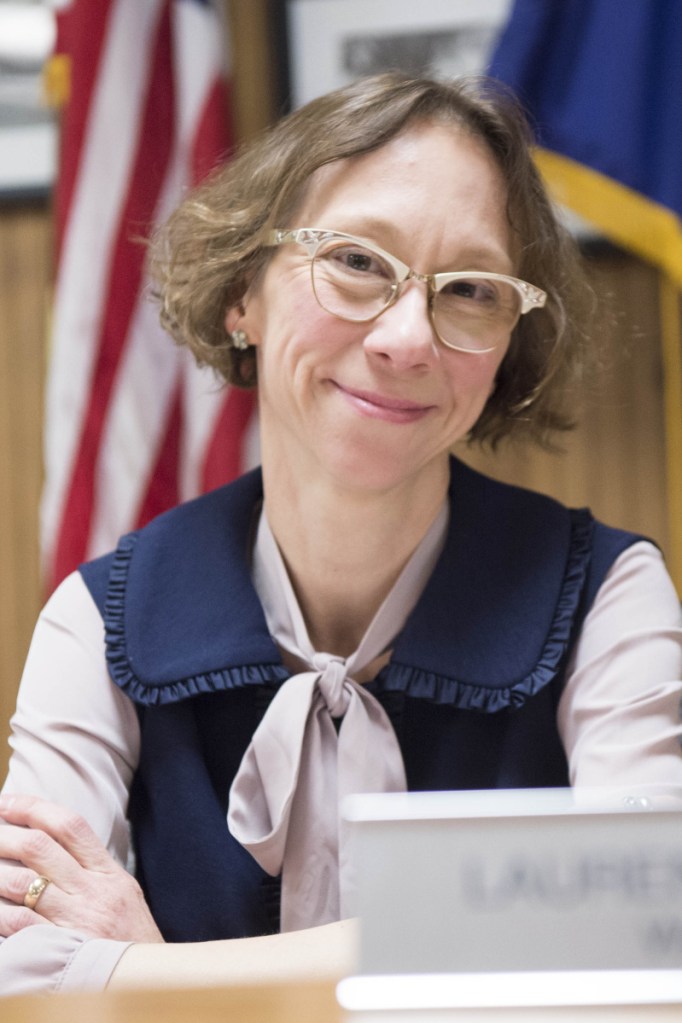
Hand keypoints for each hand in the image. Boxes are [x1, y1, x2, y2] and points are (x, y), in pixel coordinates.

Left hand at [0, 794, 162, 941]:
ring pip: (21, 883)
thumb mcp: (123, 893)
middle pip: (40, 848)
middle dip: (5, 835)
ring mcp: (75, 920)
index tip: (8, 802)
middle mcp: (93, 891)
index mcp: (109, 873)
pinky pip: (18, 923)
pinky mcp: (58, 950)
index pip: (70, 825)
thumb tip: (53, 842)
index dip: (35, 808)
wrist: (148, 983)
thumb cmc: (132, 939)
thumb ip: (93, 868)